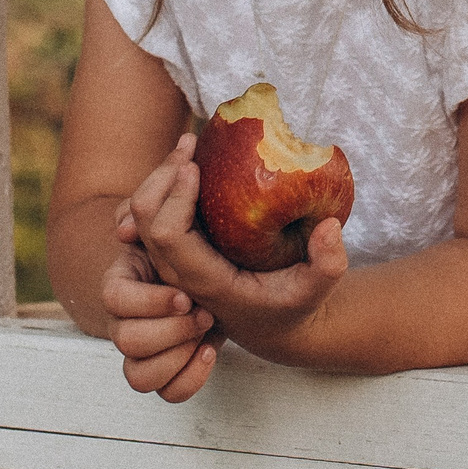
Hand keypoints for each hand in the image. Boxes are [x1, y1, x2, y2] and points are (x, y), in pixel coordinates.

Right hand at [100, 206, 219, 401]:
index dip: (149, 300)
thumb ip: (157, 198)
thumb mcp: (180, 214)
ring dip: (175, 355)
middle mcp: (131, 319)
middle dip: (165, 329)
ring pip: (137, 376)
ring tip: (207, 329)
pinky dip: (188, 379)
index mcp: (128, 280)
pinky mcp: (170, 367)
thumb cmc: (203, 240)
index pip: (114, 297)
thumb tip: (139, 202)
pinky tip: (211, 351)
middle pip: (123, 340)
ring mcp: (148, 347)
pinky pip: (167, 392)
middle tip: (199, 309)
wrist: (242, 283)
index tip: (186, 293)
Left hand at [126, 133, 348, 362]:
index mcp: (206, 283)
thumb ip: (329, 263)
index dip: (174, 198)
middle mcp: (178, 274)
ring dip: (159, 175)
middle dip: (162, 175)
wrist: (271, 325)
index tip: (196, 167)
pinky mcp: (175, 251)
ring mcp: (172, 263)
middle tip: (191, 143)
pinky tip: (184, 162)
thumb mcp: (318, 289)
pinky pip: (150, 215)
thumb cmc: (293, 304)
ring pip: (138, 214)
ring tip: (189, 144)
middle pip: (143, 219)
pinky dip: (160, 186)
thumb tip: (328, 226)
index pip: (168, 237)